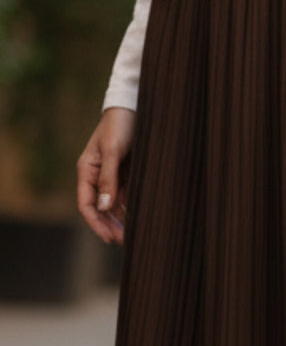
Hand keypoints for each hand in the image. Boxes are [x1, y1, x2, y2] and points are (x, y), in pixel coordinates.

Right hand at [77, 107, 135, 244]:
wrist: (133, 104)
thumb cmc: (119, 124)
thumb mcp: (113, 150)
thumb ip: (109, 178)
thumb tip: (104, 207)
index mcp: (87, 170)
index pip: (86, 204)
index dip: (96, 223)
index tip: (108, 238)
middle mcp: (97, 175)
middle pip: (100, 208)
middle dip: (110, 225)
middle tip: (124, 241)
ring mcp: (112, 173)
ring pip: (114, 203)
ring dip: (121, 218)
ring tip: (133, 233)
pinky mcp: (126, 170)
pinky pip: (126, 193)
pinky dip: (130, 205)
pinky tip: (139, 215)